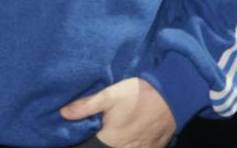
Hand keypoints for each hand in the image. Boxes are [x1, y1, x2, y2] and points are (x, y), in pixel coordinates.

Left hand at [60, 77, 175, 147]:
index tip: (80, 137)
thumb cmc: (139, 95)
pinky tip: (126, 137)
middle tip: (98, 132)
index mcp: (111, 141)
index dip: (85, 143)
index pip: (92, 147)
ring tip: (113, 134)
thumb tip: (63, 113)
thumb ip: (86, 106)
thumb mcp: (109, 95)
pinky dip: (130, 146)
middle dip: (99, 143)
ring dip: (116, 144)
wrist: (172, 96)